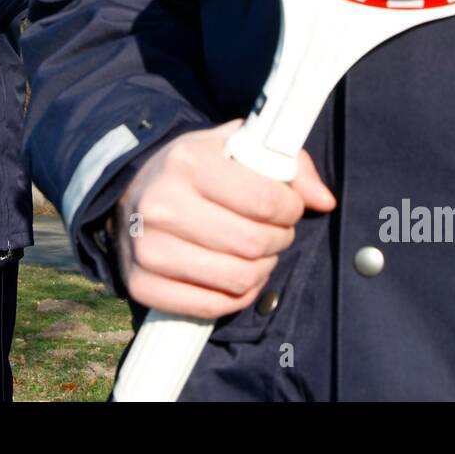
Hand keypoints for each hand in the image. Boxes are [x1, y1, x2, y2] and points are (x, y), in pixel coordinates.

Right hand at [112, 120, 335, 319]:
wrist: (130, 195)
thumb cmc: (193, 170)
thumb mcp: (234, 147)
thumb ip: (287, 163)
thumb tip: (324, 200)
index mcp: (187, 162)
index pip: (264, 200)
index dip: (290, 208)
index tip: (288, 207)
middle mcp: (161, 205)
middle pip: (254, 243)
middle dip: (279, 239)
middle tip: (275, 231)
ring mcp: (148, 249)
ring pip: (239, 278)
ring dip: (263, 269)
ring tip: (258, 253)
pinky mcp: (142, 284)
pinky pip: (212, 306)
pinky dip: (237, 296)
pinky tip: (237, 276)